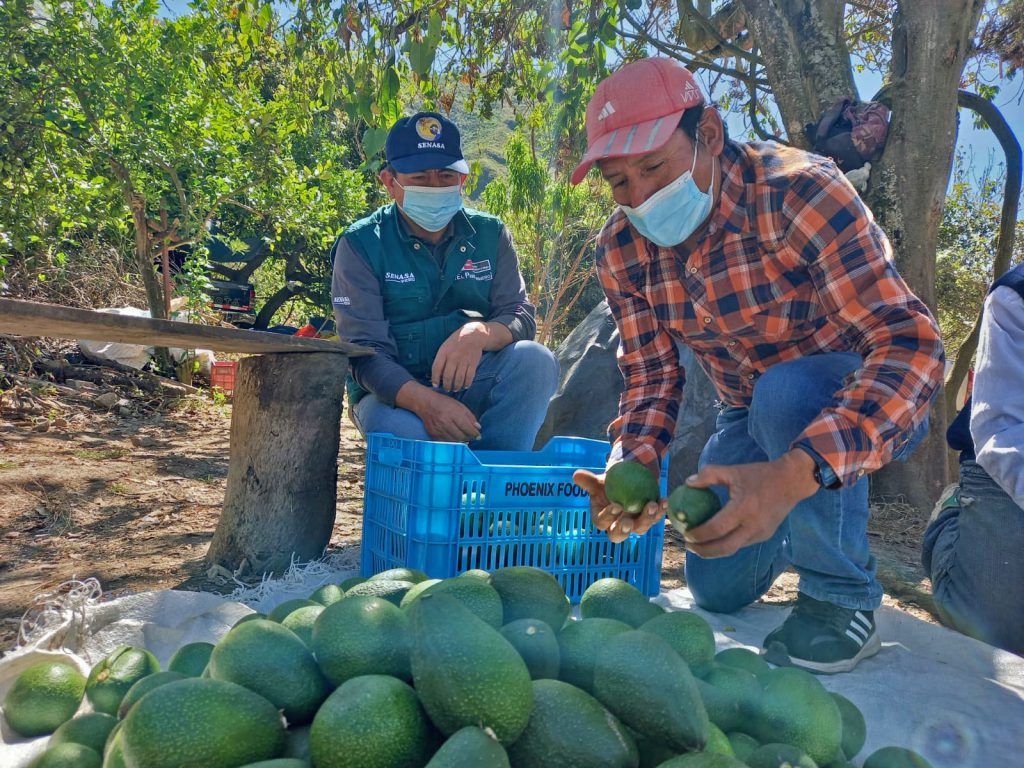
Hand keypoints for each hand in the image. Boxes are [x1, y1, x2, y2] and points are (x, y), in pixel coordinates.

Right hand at [397, 382, 480, 442]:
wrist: (426, 403)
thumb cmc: (444, 403)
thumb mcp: (460, 406)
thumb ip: (470, 416)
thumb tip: (478, 428)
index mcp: (453, 413)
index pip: (467, 428)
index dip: (474, 433)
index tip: (478, 436)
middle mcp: (445, 422)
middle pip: (461, 436)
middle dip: (469, 438)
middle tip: (471, 437)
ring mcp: (438, 429)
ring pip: (454, 441)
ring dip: (461, 441)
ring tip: (464, 438)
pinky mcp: (433, 434)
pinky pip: (446, 443)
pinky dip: (452, 443)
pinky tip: (455, 439)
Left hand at [431, 322, 487, 391]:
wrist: (472, 335)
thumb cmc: (455, 343)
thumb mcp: (444, 347)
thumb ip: (440, 360)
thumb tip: (437, 376)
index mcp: (444, 352)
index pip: (436, 368)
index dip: (435, 379)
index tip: (436, 385)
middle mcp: (453, 357)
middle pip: (448, 376)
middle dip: (446, 386)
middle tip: (447, 389)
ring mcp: (464, 360)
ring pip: (459, 379)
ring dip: (456, 386)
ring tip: (455, 389)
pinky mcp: (473, 363)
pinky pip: (469, 377)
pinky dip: (467, 384)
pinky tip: (465, 386)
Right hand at [573, 467, 665, 543]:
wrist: (628, 478)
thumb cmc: (610, 483)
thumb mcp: (599, 481)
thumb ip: (589, 481)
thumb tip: (576, 475)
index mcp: (602, 519)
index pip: (602, 522)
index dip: (608, 516)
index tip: (615, 505)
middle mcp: (617, 525)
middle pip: (618, 535)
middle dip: (624, 529)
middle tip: (629, 522)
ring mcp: (634, 524)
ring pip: (640, 528)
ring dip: (647, 518)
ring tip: (652, 505)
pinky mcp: (648, 518)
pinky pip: (655, 518)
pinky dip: (660, 510)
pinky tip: (663, 500)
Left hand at [681, 449, 819, 557]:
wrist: (792, 482)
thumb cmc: (760, 475)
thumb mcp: (733, 470)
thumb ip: (709, 474)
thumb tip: (688, 483)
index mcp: (744, 508)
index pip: (717, 528)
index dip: (699, 534)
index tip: (686, 532)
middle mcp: (753, 525)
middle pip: (724, 548)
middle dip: (703, 550)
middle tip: (688, 545)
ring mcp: (760, 533)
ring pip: (733, 549)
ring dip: (714, 551)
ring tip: (698, 545)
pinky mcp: (764, 535)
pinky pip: (741, 544)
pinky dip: (726, 545)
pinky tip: (715, 539)